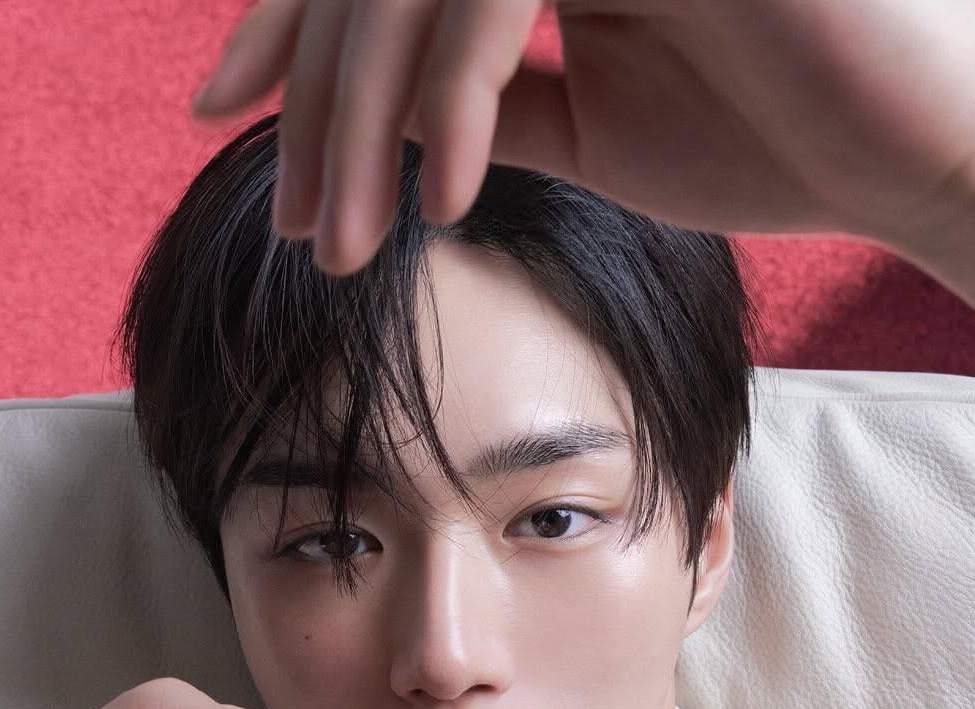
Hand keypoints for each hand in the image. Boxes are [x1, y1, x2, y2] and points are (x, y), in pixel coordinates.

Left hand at [191, 0, 974, 284]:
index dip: (296, 35)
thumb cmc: (772, 136)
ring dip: (364, 120)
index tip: (231, 123)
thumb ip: (490, 105)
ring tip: (340, 245)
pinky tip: (441, 201)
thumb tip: (392, 125)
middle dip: (313, 102)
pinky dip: (457, 97)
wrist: (905, 150)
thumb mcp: (596, 129)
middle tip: (285, 225)